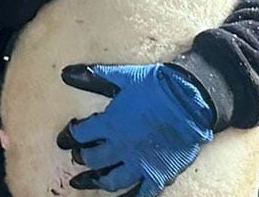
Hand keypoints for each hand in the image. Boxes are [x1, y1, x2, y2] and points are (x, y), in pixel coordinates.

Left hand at [57, 63, 214, 196]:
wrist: (193, 98)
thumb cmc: (158, 85)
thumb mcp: (123, 77)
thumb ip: (94, 78)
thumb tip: (65, 74)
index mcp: (110, 124)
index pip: (80, 134)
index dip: (70, 135)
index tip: (65, 137)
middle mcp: (121, 147)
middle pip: (92, 160)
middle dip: (82, 159)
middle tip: (78, 158)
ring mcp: (140, 164)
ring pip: (111, 181)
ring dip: (97, 181)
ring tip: (88, 182)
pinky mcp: (159, 175)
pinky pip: (142, 194)